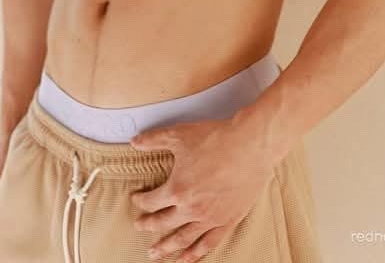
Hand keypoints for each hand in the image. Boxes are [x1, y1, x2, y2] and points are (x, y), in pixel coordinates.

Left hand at [129, 115, 275, 261]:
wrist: (250, 146)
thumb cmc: (217, 139)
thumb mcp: (180, 135)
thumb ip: (154, 139)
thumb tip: (135, 141)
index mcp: (177, 189)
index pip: (151, 201)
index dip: (141, 201)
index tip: (137, 199)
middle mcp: (191, 208)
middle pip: (162, 222)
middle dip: (148, 225)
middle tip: (139, 226)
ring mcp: (209, 218)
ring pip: (182, 239)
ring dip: (166, 247)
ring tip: (154, 254)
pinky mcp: (227, 221)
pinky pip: (208, 244)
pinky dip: (195, 255)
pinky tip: (186, 260)